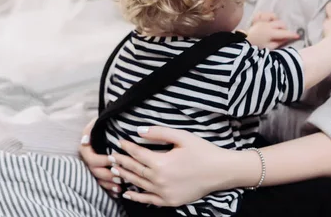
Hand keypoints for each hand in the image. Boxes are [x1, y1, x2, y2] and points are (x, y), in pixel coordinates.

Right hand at [78, 119, 119, 195]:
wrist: (110, 127)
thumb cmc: (104, 124)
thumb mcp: (97, 122)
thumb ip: (90, 129)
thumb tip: (84, 141)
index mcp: (86, 150)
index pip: (92, 159)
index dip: (102, 161)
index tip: (113, 158)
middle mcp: (88, 161)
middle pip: (96, 172)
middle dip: (108, 176)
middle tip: (120, 177)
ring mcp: (94, 168)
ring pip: (99, 180)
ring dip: (108, 185)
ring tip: (120, 188)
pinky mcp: (100, 174)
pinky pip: (103, 185)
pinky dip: (110, 190)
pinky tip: (118, 192)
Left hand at [108, 127, 236, 206]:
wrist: (220, 171)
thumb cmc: (203, 151)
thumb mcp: (182, 137)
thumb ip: (159, 132)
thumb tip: (139, 130)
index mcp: (161, 163)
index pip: (137, 154)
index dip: (127, 147)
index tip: (120, 141)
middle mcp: (159, 180)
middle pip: (135, 169)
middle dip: (121, 161)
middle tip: (110, 156)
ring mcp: (164, 193)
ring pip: (138, 184)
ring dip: (125, 176)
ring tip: (114, 170)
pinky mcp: (170, 201)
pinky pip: (148, 200)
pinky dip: (136, 196)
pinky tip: (127, 192)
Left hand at [247, 12, 298, 48]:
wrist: (242, 43)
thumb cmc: (256, 47)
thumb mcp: (269, 47)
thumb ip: (279, 42)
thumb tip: (287, 39)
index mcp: (271, 32)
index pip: (285, 33)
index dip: (292, 35)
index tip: (298, 36)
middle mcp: (267, 24)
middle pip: (281, 23)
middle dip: (284, 29)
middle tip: (283, 35)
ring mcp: (261, 21)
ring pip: (273, 16)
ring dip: (276, 21)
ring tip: (275, 27)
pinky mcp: (256, 20)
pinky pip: (262, 14)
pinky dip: (265, 16)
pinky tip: (267, 21)